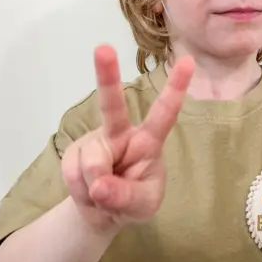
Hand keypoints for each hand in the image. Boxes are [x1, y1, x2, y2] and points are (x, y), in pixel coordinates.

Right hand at [62, 45, 193, 231]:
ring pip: (92, 161)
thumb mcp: (142, 206)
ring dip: (96, 189)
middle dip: (106, 75)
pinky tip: (89, 193)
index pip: (164, 114)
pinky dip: (81, 193)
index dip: (175, 89)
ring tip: (104, 196)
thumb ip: (126, 196)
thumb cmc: (134, 200)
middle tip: (103, 48)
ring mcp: (94, 142)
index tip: (188, 61)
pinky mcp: (73, 154)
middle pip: (112, 105)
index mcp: (148, 141)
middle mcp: (119, 133)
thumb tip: (98, 184)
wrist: (101, 213)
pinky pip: (74, 175)